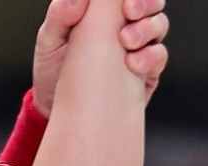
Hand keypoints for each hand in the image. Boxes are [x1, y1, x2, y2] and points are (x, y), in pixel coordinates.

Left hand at [32, 0, 168, 115]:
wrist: (57, 111)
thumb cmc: (52, 73)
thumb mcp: (49, 42)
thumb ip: (60, 15)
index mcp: (101, 12)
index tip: (122, 1)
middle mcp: (123, 25)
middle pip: (150, 2)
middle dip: (145, 2)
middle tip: (130, 12)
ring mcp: (137, 47)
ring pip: (158, 25)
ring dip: (148, 28)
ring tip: (127, 42)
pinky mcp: (145, 72)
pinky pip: (159, 56)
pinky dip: (151, 56)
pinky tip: (134, 63)